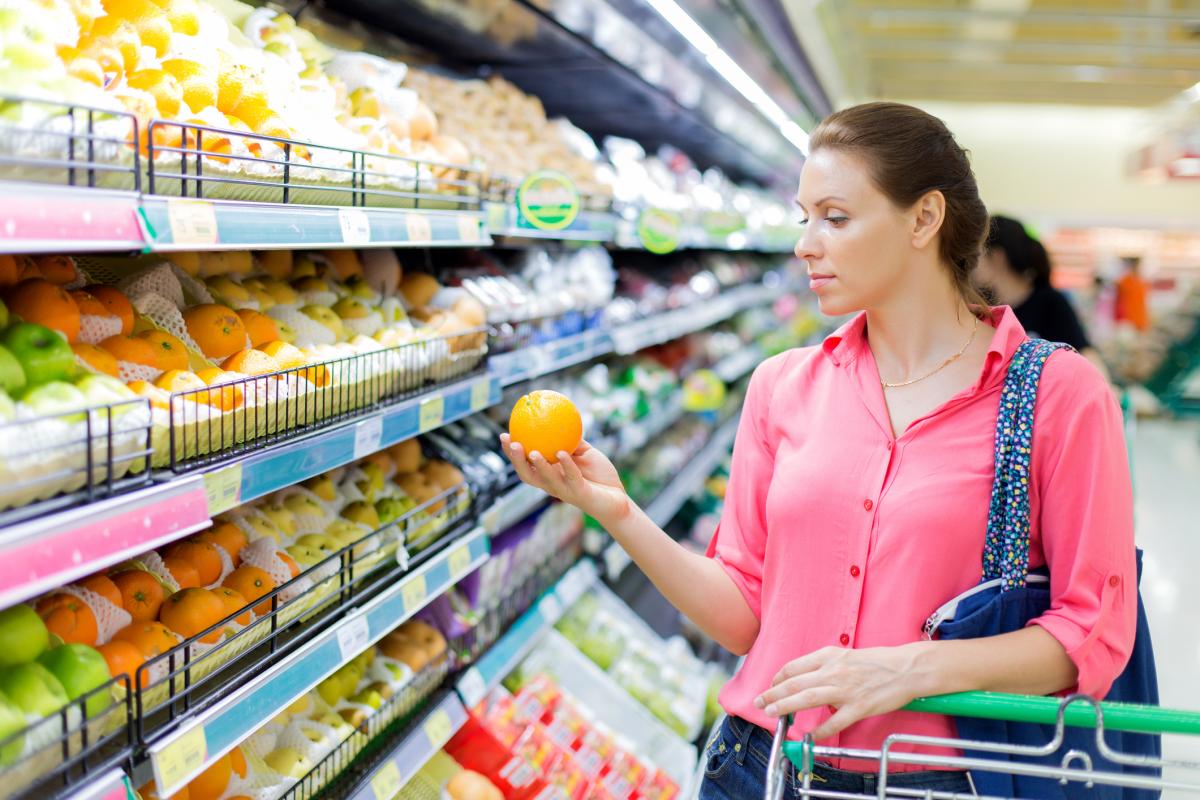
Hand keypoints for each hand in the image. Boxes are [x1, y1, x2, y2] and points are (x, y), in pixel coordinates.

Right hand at [501, 434, 630, 525]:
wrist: (618, 498)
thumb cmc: (598, 475)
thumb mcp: (584, 453)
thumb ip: (571, 440)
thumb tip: (561, 418)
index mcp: (549, 475)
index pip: (525, 464)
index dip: (512, 453)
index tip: (504, 435)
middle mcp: (552, 485)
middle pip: (527, 475)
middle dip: (516, 460)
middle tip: (511, 442)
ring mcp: (565, 491)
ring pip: (546, 480)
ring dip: (538, 466)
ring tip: (532, 452)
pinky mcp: (580, 494)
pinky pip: (572, 478)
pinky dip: (566, 465)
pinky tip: (562, 453)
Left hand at [754, 644, 929, 739]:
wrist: (906, 668)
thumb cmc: (877, 661)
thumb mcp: (846, 655)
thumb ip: (827, 666)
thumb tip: (811, 682)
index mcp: (829, 656)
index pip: (795, 666)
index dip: (778, 678)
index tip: (771, 686)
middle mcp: (834, 671)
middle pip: (795, 682)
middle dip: (773, 693)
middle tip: (760, 701)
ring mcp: (846, 689)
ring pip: (808, 698)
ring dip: (786, 706)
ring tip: (772, 713)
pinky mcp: (859, 706)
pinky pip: (835, 721)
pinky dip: (820, 730)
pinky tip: (810, 736)